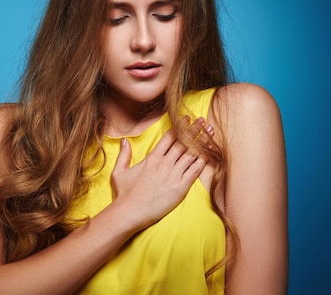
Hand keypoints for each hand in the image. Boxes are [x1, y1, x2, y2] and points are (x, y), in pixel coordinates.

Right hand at [110, 117, 210, 231]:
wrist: (129, 212)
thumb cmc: (123, 194)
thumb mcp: (119, 172)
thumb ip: (124, 155)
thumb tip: (124, 141)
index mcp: (152, 158)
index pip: (169, 138)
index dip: (179, 127)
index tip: (187, 119)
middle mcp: (164, 163)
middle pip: (183, 142)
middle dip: (194, 130)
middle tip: (203, 120)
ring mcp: (173, 175)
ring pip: (191, 154)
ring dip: (202, 141)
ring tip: (211, 132)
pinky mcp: (180, 188)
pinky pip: (195, 171)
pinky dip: (203, 160)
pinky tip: (210, 152)